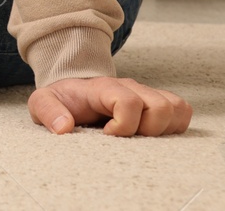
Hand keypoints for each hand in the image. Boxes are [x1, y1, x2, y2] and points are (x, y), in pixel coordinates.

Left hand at [29, 76, 191, 136]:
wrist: (73, 89)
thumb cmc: (62, 99)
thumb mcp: (42, 102)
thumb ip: (47, 111)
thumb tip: (63, 128)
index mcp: (104, 88)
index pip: (129, 101)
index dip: (123, 125)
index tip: (106, 135)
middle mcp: (131, 87)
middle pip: (161, 106)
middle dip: (148, 130)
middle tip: (127, 138)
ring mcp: (146, 94)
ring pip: (177, 108)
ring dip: (164, 129)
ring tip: (140, 137)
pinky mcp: (157, 103)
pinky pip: (183, 111)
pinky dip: (174, 126)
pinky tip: (153, 135)